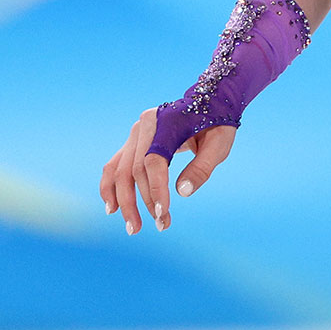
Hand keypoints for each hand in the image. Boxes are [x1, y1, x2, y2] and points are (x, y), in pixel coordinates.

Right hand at [99, 105, 235, 233]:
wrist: (210, 102)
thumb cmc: (218, 125)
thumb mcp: (220, 145)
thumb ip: (202, 167)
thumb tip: (182, 192)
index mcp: (167, 122)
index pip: (154, 161)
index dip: (156, 188)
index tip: (163, 213)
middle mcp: (145, 125)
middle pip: (134, 169)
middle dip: (143, 201)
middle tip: (159, 225)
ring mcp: (135, 133)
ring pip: (120, 170)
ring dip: (123, 200)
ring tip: (133, 227)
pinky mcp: (132, 142)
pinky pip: (115, 165)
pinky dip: (111, 187)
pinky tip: (113, 209)